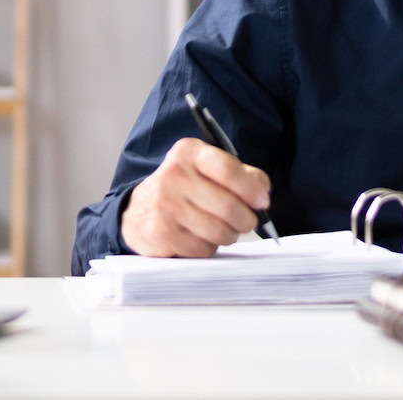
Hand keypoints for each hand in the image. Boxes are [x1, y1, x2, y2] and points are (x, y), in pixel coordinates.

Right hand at [119, 138, 272, 257]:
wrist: (139, 209)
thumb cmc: (185, 188)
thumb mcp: (208, 169)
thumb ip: (242, 175)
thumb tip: (262, 194)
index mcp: (188, 152)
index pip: (228, 169)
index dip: (251, 189)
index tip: (262, 202)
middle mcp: (173, 175)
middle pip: (228, 205)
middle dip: (246, 219)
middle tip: (248, 222)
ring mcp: (164, 205)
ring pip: (218, 231)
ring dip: (229, 235)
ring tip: (225, 229)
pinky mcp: (160, 232)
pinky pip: (203, 249)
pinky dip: (209, 247)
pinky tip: (201, 237)